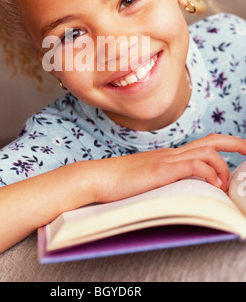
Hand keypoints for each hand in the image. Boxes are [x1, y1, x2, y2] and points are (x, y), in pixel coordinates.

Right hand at [92, 134, 245, 202]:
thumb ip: (162, 179)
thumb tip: (176, 188)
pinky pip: (195, 165)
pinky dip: (209, 173)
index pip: (202, 144)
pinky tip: (211, 184)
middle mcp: (171, 153)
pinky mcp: (163, 170)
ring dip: (222, 167)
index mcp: (168, 155)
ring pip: (207, 152)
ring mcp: (167, 159)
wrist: (97, 178)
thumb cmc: (117, 182)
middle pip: (211, 140)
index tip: (238, 151)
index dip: (223, 145)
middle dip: (235, 144)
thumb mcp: (146, 179)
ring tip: (222, 185)